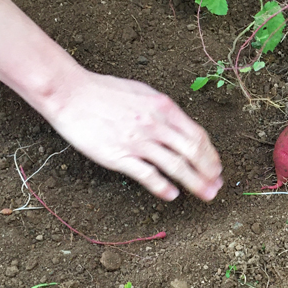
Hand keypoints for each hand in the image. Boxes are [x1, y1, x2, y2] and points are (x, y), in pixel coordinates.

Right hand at [42, 68, 222, 201]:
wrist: (70, 94)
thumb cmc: (104, 92)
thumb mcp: (142, 93)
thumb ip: (163, 111)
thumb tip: (179, 128)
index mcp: (163, 108)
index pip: (197, 135)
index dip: (210, 154)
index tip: (216, 168)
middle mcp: (155, 124)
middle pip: (192, 152)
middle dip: (208, 172)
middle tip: (216, 187)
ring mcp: (138, 141)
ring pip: (175, 166)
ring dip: (194, 183)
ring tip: (205, 195)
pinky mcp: (120, 155)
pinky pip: (147, 175)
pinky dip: (163, 187)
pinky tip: (172, 195)